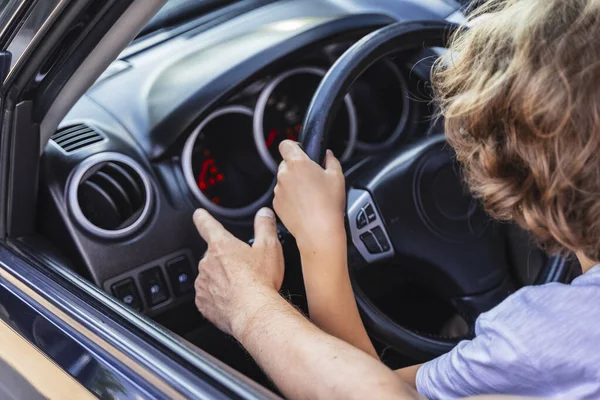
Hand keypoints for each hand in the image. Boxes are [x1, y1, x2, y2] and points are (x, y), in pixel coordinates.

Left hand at [193, 208, 283, 336]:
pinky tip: (234, 300)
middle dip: (226, 259)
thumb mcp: (269, 247)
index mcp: (221, 245)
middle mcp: (207, 262)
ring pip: (211, 276)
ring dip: (222, 278)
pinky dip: (219, 297)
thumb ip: (265, 226)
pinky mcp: (203, 303)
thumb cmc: (260, 282)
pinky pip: (208, 296)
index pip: (206, 225)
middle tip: (245, 268)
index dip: (202, 218)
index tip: (199, 215)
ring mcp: (203, 283)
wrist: (253, 313)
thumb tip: (264, 214)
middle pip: (214, 255)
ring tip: (242, 287)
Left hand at [273, 140, 345, 253]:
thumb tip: (328, 155)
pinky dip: (290, 197)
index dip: (293, 146)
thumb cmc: (328, 204)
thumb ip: (331, 160)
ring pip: (284, 180)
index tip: (301, 151)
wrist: (318, 231)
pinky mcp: (276, 204)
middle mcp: (284, 174)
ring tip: (309, 194)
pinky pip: (282, 195)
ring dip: (293, 183)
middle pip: (286, 163)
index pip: (285, 144)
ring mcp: (279, 190)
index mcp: (298, 163)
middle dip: (296, 167)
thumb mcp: (337, 177)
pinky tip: (303, 205)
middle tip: (311, 177)